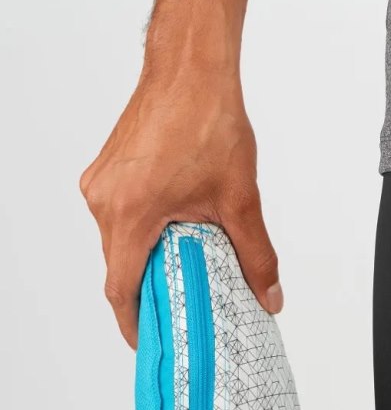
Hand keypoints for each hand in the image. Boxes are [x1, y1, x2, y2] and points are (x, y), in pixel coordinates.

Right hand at [80, 73, 280, 349]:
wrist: (191, 69)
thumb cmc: (208, 121)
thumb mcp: (240, 201)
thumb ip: (257, 256)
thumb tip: (270, 296)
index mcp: (130, 213)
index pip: (121, 288)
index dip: (134, 323)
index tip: (150, 341)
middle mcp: (105, 199)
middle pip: (121, 265)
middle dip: (150, 291)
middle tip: (180, 310)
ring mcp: (102, 182)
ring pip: (120, 240)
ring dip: (149, 259)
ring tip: (185, 272)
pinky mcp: (108, 169)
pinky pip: (120, 215)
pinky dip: (144, 233)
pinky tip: (176, 235)